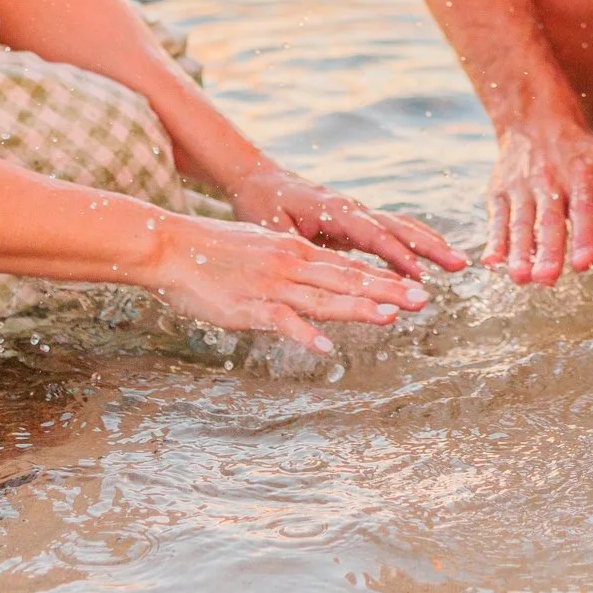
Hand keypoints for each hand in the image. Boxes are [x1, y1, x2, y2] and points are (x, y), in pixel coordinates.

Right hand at [139, 212, 428, 354]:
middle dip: (386, 290)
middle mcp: (290, 265)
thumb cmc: (211, 251)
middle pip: (346, 280)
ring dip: (359, 308)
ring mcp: (272, 285)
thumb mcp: (260, 248)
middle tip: (423, 300)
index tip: (414, 285)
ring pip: (323, 298)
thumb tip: (312, 278)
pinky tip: (326, 346)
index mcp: (294, 252)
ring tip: (392, 316)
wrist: (169, 246)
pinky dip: (304, 333)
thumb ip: (288, 264)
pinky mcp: (248, 306)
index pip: (348, 266)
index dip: (383, 276)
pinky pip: (282, 321)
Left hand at [228, 165, 466, 278]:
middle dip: (430, 247)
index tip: (419, 273)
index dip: (396, 254)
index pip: (371, 234)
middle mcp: (352, 209)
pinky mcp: (358, 221)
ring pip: (401, 227)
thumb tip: (312, 265)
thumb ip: (293, 246)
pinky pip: (393, 231)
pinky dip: (416, 242)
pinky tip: (432, 259)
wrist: (261, 180)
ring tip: (459, 263)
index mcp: (333, 210)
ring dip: (431, 244)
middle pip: (398, 227)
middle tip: (460, 264)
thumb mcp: (270, 228)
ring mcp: (358, 213)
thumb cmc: (263, 205)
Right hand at [484, 115, 592, 285]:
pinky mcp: (500, 193)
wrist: (534, 120)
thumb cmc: (581, 153)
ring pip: (521, 223)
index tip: (585, 264)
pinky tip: (491, 263)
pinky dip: (493, 241)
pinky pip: (497, 219)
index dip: (584, 236)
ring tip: (521, 278)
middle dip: (548, 251)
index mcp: (581, 176)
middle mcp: (549, 182)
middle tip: (547, 279)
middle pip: (549, 221)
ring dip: (520, 252)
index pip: (583, 210)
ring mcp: (521, 188)